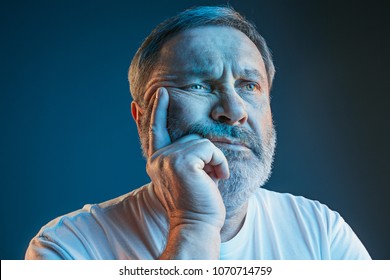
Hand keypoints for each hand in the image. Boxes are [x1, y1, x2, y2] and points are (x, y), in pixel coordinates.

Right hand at [146, 87, 228, 258]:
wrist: (197, 224)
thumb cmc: (197, 202)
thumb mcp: (188, 175)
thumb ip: (186, 155)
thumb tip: (195, 140)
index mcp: (157, 161)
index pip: (156, 130)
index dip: (158, 110)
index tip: (160, 93)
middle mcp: (158, 158)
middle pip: (190, 137)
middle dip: (205, 154)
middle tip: (207, 178)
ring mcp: (167, 159)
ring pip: (201, 142)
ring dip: (214, 159)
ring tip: (211, 179)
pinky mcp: (182, 161)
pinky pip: (209, 148)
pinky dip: (219, 162)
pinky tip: (218, 177)